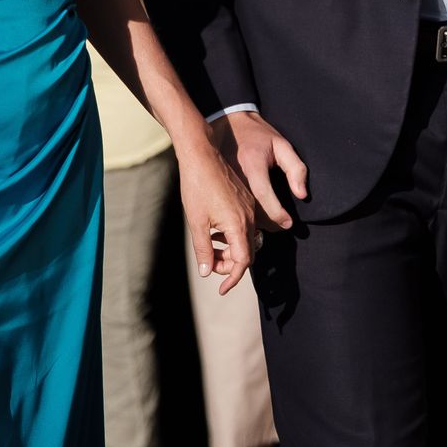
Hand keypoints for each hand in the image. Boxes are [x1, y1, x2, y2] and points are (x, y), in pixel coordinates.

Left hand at [177, 137, 259, 293]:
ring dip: (231, 249)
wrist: (203, 157)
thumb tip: (206, 271)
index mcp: (238, 225)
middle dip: (230, 264)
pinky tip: (215, 230)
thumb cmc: (197, 188)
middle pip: (247, 252)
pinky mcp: (245, 201)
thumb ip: (204, 249)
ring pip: (247, 239)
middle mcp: (249, 218)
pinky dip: (232, 235)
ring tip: (210, 247)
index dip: (233, 278)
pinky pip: (245, 226)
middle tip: (210, 264)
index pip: (243, 261)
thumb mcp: (197, 223)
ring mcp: (249, 209)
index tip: (222, 289)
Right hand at [211, 111, 310, 230]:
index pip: (263, 193)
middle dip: (268, 223)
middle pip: (249, 207)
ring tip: (272, 225)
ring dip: (255, 222)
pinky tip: (255, 217)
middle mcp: (234, 175)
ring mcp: (223, 181)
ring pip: (238, 210)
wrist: (228, 123)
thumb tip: (301, 194)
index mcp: (251, 163)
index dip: (276, 212)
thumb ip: (295, 169)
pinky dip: (243, 215)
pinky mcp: (218, 185)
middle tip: (283, 226)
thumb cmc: (259, 135)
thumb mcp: (282, 145)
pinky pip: (231, 206)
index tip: (288, 223)